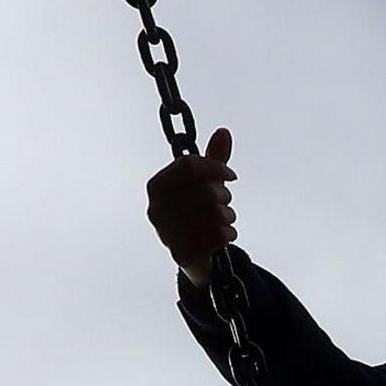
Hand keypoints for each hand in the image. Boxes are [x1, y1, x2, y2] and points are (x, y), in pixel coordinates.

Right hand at [146, 125, 238, 281]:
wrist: (193, 253)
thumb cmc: (197, 211)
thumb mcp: (205, 183)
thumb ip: (214, 159)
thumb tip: (224, 132)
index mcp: (156, 186)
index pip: (188, 166)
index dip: (215, 168)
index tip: (230, 175)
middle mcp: (155, 209)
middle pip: (205, 191)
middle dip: (224, 196)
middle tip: (226, 201)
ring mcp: (166, 233)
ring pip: (213, 215)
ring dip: (228, 216)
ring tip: (225, 219)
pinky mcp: (180, 254)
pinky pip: (216, 237)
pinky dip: (228, 234)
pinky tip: (225, 234)